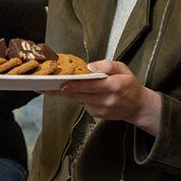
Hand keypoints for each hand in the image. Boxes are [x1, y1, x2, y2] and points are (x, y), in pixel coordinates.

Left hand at [47, 60, 161, 133]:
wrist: (138, 107)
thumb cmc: (130, 85)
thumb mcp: (123, 68)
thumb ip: (107, 65)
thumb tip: (90, 67)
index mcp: (113, 86)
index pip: (90, 85)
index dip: (74, 85)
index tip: (60, 83)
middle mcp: (106, 100)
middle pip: (79, 94)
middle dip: (60, 90)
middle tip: (41, 86)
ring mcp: (101, 110)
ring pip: (78, 100)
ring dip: (66, 93)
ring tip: (49, 86)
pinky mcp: (97, 115)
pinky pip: (83, 104)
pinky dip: (78, 97)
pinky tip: (76, 91)